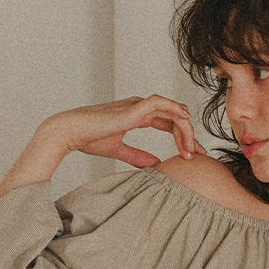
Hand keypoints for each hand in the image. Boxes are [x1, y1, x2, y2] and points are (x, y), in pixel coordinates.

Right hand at [42, 96, 206, 166]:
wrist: (70, 132)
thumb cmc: (88, 139)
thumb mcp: (119, 150)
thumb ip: (138, 156)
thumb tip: (156, 164)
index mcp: (135, 115)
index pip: (167, 123)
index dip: (182, 137)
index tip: (192, 155)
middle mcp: (138, 107)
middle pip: (173, 117)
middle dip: (189, 135)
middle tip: (199, 154)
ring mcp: (136, 105)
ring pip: (171, 110)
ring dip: (185, 128)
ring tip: (192, 148)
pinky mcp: (132, 108)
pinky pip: (161, 104)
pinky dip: (175, 111)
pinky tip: (185, 124)